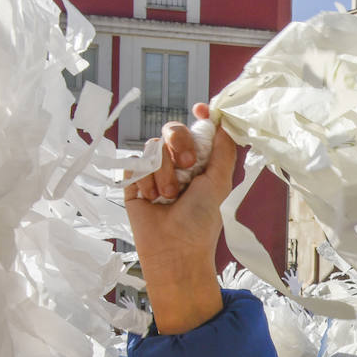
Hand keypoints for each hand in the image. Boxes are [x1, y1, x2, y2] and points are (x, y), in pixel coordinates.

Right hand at [124, 104, 234, 332]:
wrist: (174, 248)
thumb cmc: (201, 220)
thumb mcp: (220, 182)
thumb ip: (223, 151)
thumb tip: (222, 121)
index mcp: (200, 163)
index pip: (197, 131)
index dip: (200, 117)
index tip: (201, 108)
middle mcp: (177, 164)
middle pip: (174, 130)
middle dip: (181, 144)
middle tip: (188, 166)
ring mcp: (154, 172)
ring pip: (155, 147)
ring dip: (165, 173)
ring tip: (169, 197)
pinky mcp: (133, 181)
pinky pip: (136, 162)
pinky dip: (146, 181)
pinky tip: (152, 200)